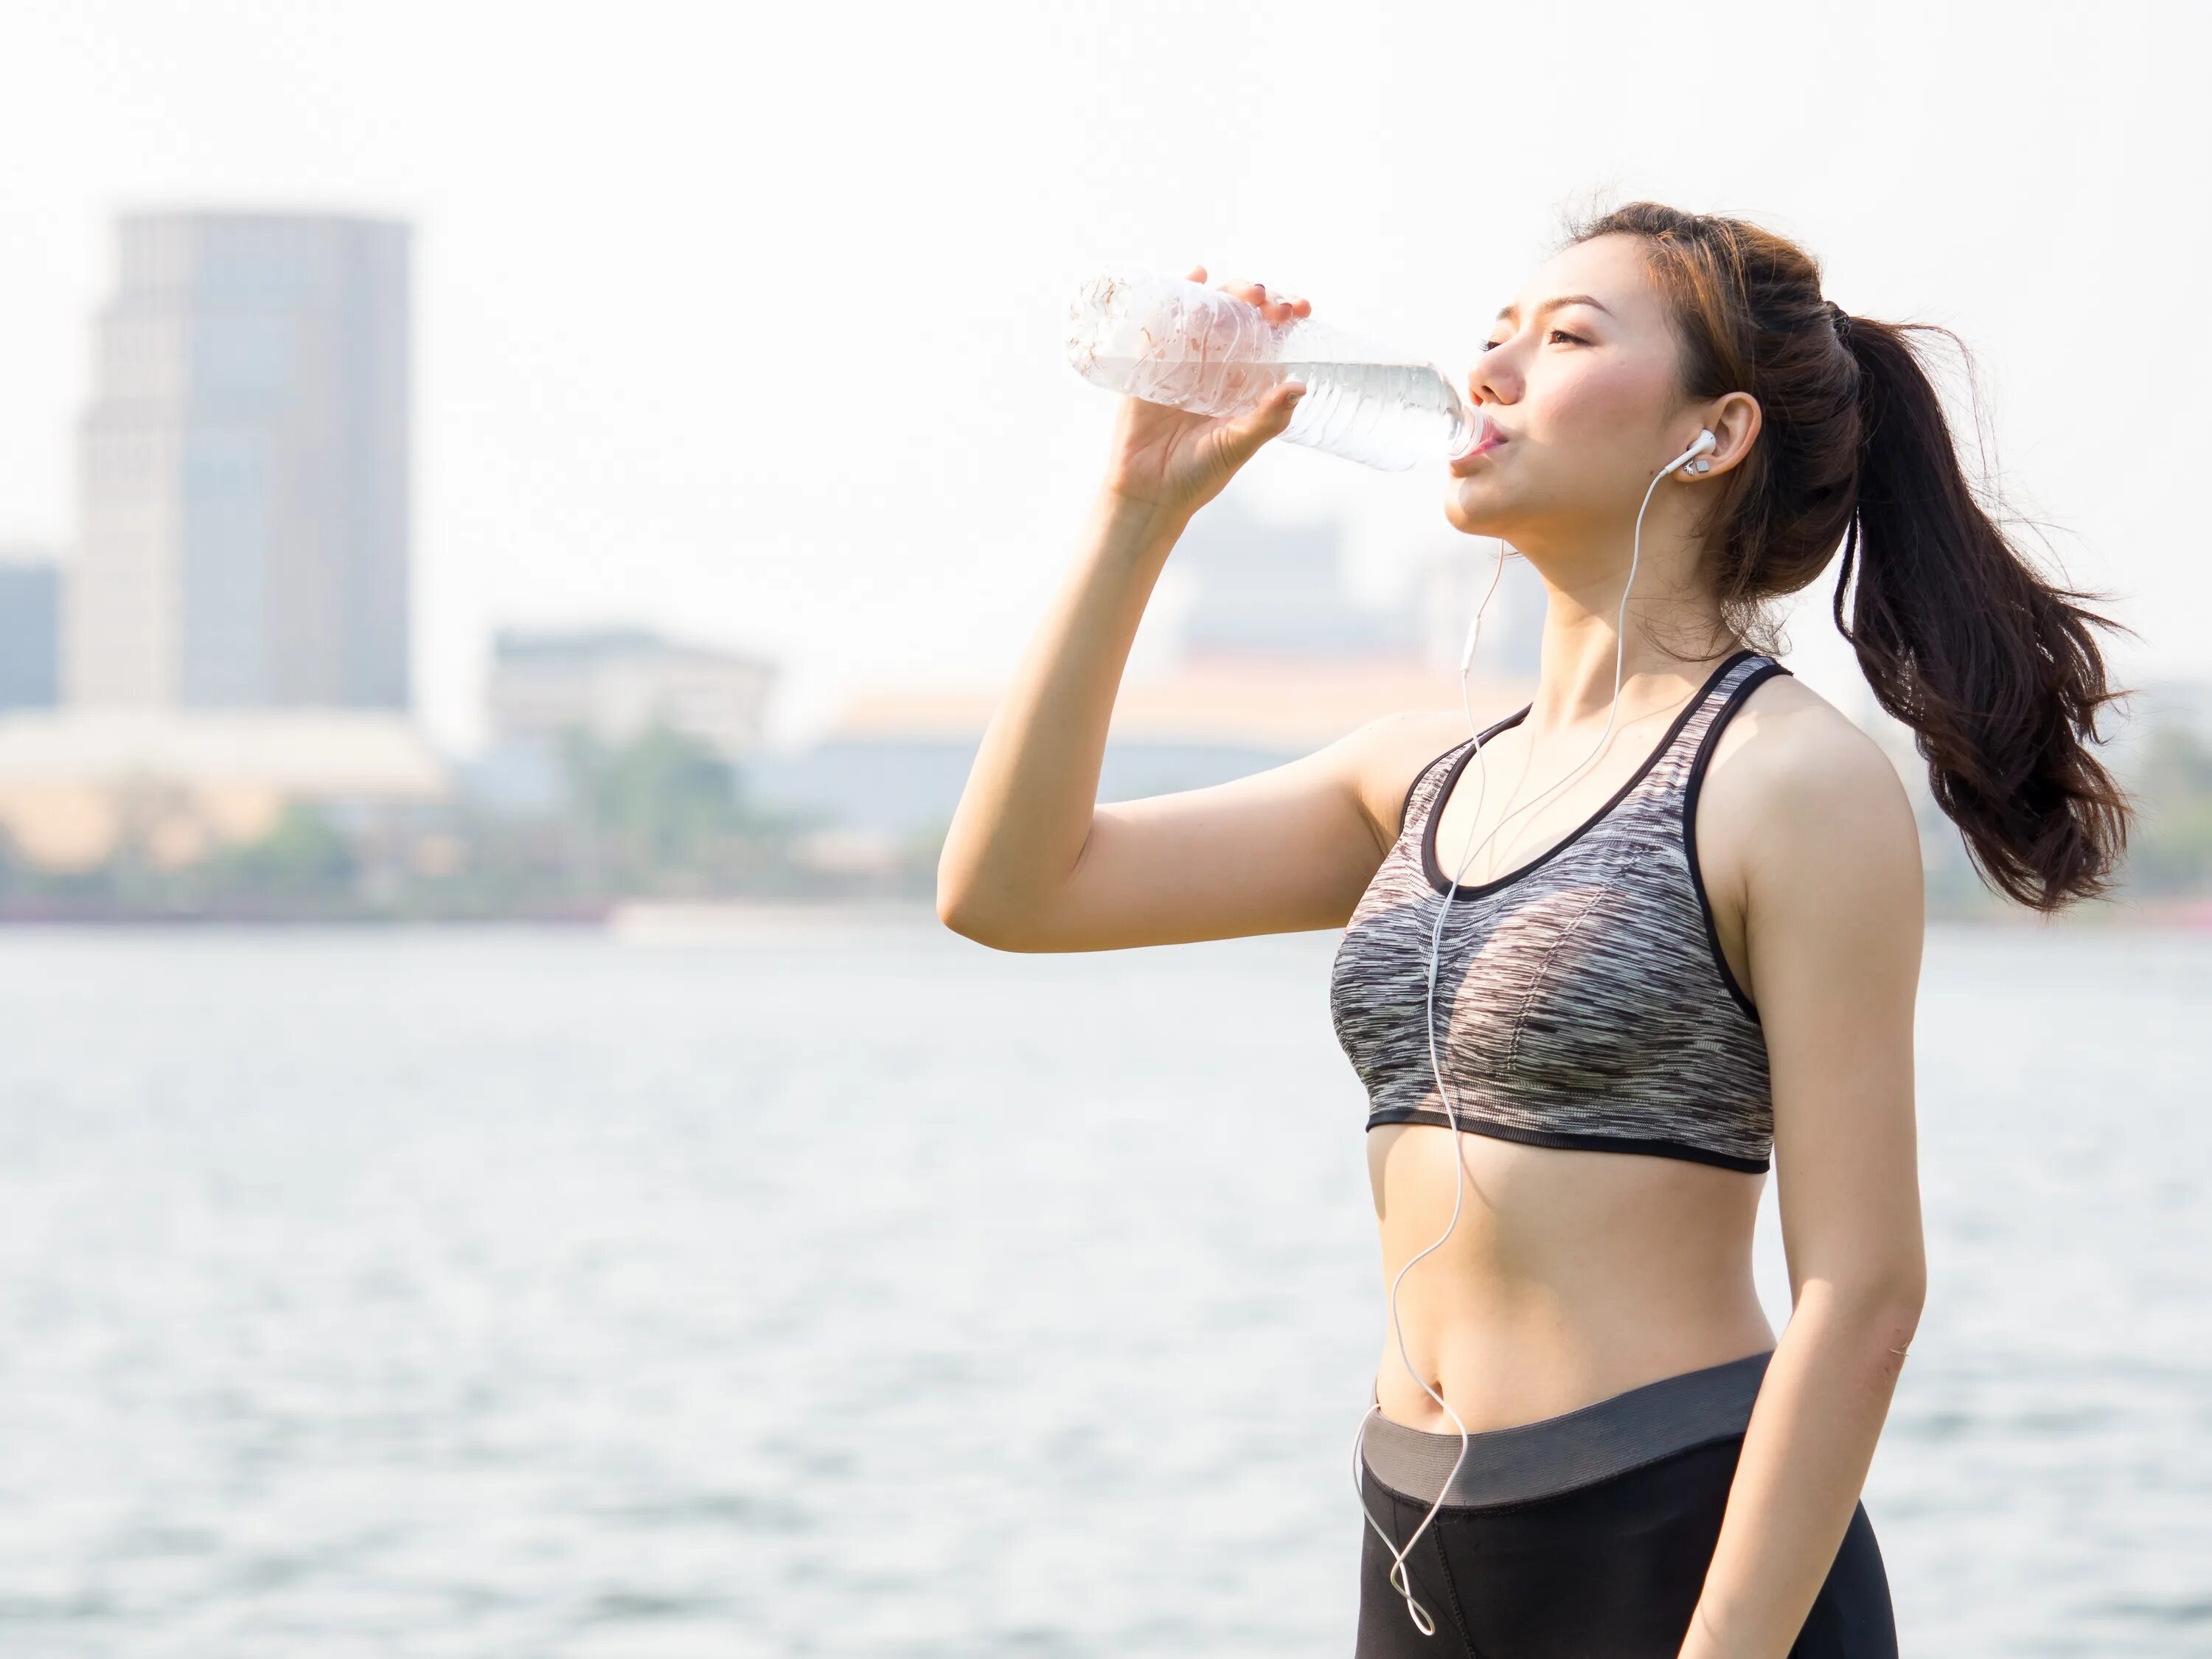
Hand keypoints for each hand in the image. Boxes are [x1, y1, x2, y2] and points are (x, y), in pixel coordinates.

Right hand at [1099, 265, 1312, 520]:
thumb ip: (1267, 419)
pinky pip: (1164, 323)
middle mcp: (1214, 366)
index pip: (1268, 338)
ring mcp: (1182, 361)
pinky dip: (1178, 294)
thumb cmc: (1198, 475)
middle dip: (1257, 300)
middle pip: (1238, 317)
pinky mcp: (1151, 363)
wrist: (1148, 495)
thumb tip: (1300, 385)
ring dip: (1225, 293)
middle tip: (1268, 300)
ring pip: (1206, 313)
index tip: (1301, 310)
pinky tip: (1196, 276)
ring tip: (1243, 290)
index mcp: (1241, 382)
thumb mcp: (1238, 445)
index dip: (1284, 318)